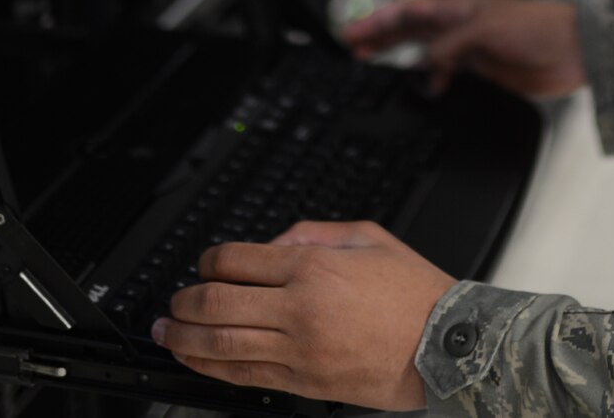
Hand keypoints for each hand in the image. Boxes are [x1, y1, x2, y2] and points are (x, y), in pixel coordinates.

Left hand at [154, 221, 456, 410]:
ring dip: (184, 337)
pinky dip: (212, 368)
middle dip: (185, 301)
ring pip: (222, 343)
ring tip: (167, 332)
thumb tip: (272, 244)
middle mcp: (300, 307)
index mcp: (314, 266)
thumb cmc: (414, 292)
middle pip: (218, 302)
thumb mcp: (367, 238)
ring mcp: (300, 349)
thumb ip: (313, 233)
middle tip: (174, 301)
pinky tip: (195, 360)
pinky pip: (245, 376)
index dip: (208, 261)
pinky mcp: (305, 382)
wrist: (446, 344)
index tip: (204, 265)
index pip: (237, 260)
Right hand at [341, 0, 585, 96]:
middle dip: (379, 41)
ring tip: (374, 77)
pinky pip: (448, 82)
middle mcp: (461, 30)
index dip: (378, 20)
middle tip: (350, 53)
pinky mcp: (485, 78)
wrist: (577, 51)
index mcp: (459, 9)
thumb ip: (449, 48)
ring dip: (401, 66)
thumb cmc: (539, 27)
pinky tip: (421, 95)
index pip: (408, 12)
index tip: (351, 32)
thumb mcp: (486, 30)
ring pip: (425, 59)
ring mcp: (471, 54)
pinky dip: (431, 88)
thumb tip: (421, 69)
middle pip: (409, 34)